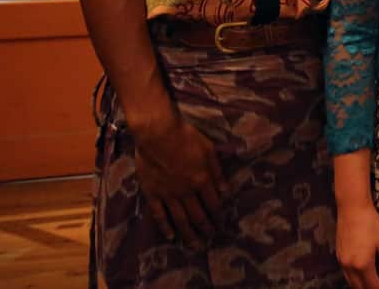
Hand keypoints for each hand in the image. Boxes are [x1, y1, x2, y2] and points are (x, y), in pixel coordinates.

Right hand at [132, 115, 226, 244]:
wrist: (157, 133)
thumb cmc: (186, 136)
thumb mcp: (209, 150)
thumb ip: (217, 171)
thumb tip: (226, 191)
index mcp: (202, 180)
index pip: (213, 203)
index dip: (219, 215)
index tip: (222, 224)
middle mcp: (186, 191)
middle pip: (198, 215)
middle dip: (206, 228)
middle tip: (211, 237)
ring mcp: (168, 194)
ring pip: (180, 219)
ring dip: (189, 233)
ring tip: (195, 245)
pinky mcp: (152, 194)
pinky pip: (159, 215)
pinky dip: (165, 227)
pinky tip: (171, 236)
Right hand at [336, 202, 378, 288]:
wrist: (352, 209)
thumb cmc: (371, 224)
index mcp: (363, 265)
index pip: (373, 287)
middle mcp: (350, 268)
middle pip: (360, 288)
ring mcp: (342, 263)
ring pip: (351, 283)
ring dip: (362, 286)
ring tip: (373, 282)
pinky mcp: (338, 257)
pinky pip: (346, 275)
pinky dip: (355, 279)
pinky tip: (362, 274)